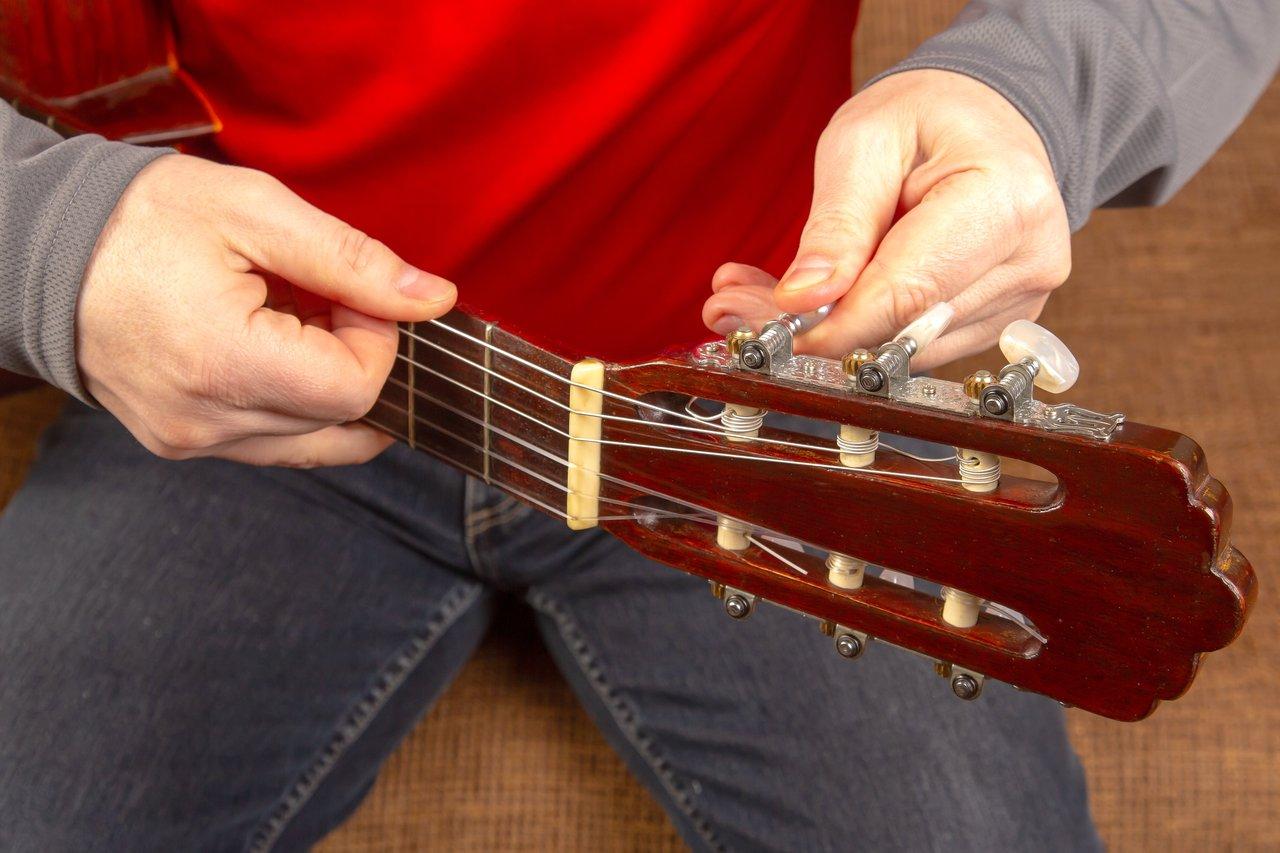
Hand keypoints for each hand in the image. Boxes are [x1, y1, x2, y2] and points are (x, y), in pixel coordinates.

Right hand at [77, 154, 455, 466]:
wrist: (37, 248)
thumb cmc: (136, 220)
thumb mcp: (255, 211)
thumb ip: (353, 261)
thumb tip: (433, 299)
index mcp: (223, 364)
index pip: (357, 387)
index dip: (376, 336)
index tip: (350, 290)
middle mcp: (207, 422)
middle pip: (342, 417)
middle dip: (353, 354)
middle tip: (315, 296)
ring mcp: (193, 441)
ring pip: (316, 438)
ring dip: (327, 382)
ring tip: (285, 319)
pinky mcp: (184, 443)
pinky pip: (276, 441)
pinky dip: (294, 399)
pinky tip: (269, 348)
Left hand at [703, 69, 1070, 368]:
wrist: (986, 118)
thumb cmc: (927, 117)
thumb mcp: (864, 141)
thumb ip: (837, 224)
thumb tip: (804, 299)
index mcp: (1005, 204)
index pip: (906, 294)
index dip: (831, 325)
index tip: (763, 326)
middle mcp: (1028, 261)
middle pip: (901, 327)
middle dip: (812, 327)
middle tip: (732, 305)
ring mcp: (1020, 298)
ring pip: (903, 347)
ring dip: (828, 332)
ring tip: (760, 295)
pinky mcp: (999, 321)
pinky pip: (916, 344)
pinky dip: (859, 330)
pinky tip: (816, 301)